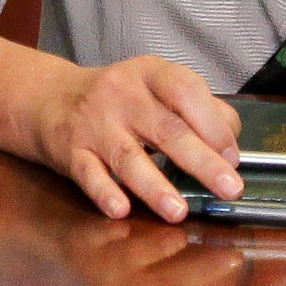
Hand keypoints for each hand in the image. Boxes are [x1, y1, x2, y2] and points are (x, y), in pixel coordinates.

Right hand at [30, 56, 241, 219]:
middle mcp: (121, 95)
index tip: (233, 157)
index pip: (185, 91)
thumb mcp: (157, 87)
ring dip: (155, 186)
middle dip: (201, 161)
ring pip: (128, 156)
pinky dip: (104, 192)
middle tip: (229, 189)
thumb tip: (230, 147)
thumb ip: (198, 109)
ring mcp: (94, 123)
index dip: (213, 124)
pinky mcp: (72, 151)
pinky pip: (88, 173)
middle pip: (166, 129)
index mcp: (149, 74)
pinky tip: (120, 209)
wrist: (52, 99)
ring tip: (179, 211)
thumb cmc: (121, 99)